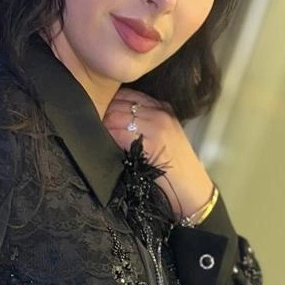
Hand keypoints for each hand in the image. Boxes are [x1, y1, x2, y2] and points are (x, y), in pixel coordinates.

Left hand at [102, 88, 214, 220]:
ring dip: (103, 126)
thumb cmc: (175, 168)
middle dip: (104, 113)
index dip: (111, 102)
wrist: (191, 190)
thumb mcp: (165, 136)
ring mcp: (156, 127)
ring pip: (117, 117)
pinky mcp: (150, 143)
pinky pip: (119, 135)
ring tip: (96, 135)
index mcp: (163, 109)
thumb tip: (113, 118)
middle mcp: (160, 114)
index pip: (129, 95)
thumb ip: (144, 123)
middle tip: (93, 124)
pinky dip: (109, 138)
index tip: (100, 112)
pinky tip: (104, 146)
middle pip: (120, 104)